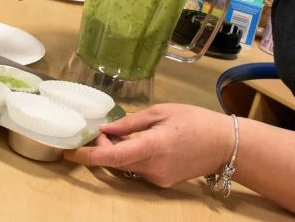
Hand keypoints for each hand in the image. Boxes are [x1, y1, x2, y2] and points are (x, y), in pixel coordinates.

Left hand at [65, 104, 233, 186]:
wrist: (225, 145)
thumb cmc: (196, 121)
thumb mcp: (161, 112)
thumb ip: (130, 123)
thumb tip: (105, 128)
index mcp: (152, 146)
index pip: (111, 156)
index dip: (87, 154)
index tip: (69, 151)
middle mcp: (153, 167)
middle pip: (114, 161)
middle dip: (102, 147)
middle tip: (101, 130)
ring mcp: (157, 178)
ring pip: (125, 166)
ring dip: (116, 151)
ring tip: (119, 133)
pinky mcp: (162, 182)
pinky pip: (137, 169)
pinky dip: (129, 157)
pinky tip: (135, 143)